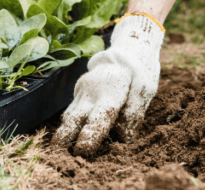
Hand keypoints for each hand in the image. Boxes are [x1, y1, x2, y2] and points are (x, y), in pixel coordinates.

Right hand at [53, 14, 163, 155]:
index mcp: (110, 92)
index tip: (83, 152)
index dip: (90, 137)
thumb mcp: (145, 88)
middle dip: (65, 139)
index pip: (98, 119)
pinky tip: (67, 138)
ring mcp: (82, 90)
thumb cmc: (139, 70)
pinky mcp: (79, 91)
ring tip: (58, 152)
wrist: (127, 48)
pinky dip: (69, 125)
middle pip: (74, 119)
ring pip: (69, 115)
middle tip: (59, 156)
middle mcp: (91, 92)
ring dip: (64, 134)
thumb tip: (124, 138)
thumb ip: (134, 112)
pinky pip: (71, 110)